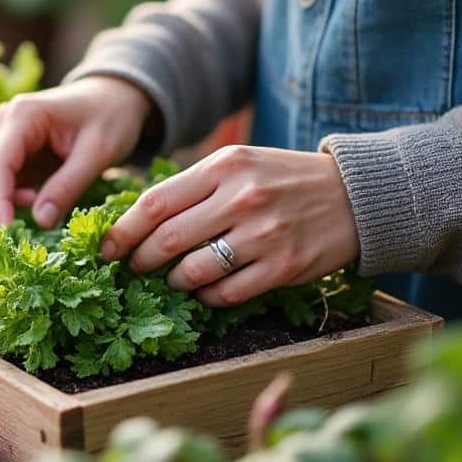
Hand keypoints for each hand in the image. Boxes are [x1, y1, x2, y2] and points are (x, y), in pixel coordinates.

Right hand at [0, 76, 153, 226]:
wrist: (114, 97)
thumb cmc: (111, 117)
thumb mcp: (98, 153)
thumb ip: (68, 187)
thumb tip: (41, 221)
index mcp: (24, 115)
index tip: (5, 230)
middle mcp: (6, 123)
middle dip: (1, 205)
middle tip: (40, 217)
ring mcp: (6, 138)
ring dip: (9, 203)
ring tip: (47, 202)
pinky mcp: (12, 153)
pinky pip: (2, 185)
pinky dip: (15, 200)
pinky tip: (42, 196)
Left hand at [100, 145, 359, 306]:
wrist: (355, 195)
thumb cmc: (283, 180)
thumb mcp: (239, 165)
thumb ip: (193, 187)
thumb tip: (136, 219)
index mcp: (224, 167)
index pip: (155, 203)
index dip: (122, 231)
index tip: (106, 249)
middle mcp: (241, 198)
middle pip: (166, 240)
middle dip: (140, 261)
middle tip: (134, 269)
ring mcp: (264, 234)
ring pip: (193, 272)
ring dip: (174, 282)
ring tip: (173, 280)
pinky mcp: (283, 266)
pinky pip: (227, 293)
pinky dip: (208, 297)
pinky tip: (207, 291)